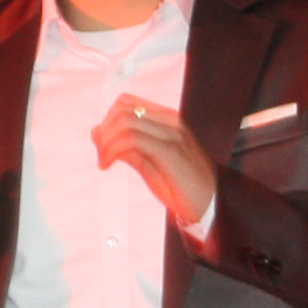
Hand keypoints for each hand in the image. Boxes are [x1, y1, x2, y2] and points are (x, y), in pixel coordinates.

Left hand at [92, 93, 213, 228]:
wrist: (208, 205)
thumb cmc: (179, 185)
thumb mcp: (148, 162)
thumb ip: (127, 147)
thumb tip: (99, 134)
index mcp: (165, 120)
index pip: (126, 103)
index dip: (106, 120)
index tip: (102, 145)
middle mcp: (169, 121)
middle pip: (122, 109)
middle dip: (104, 131)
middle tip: (102, 155)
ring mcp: (172, 135)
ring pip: (126, 121)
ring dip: (106, 142)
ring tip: (104, 162)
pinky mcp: (171, 152)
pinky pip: (133, 139)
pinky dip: (113, 150)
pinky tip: (108, 165)